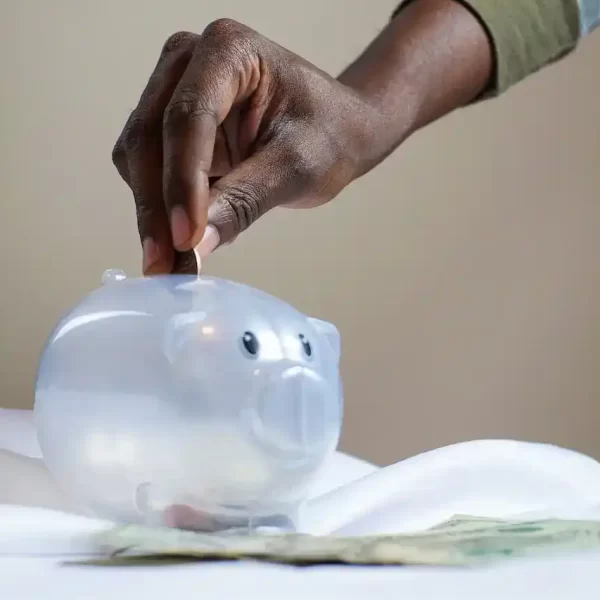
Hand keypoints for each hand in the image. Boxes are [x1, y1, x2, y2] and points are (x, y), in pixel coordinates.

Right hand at [112, 19, 381, 274]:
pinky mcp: (169, 129)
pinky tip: (180, 237)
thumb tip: (193, 246)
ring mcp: (173, 94)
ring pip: (138, 157)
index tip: (185, 239)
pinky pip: (146, 171)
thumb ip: (244, 201)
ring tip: (172, 262)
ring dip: (151, 212)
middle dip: (156, 206)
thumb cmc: (328, 136)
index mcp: (227, 51)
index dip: (181, 183)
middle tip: (164, 264)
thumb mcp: (296, 167)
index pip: (188, 118)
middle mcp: (188, 64)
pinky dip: (158, 208)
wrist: (337, 132)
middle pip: (149, 137)